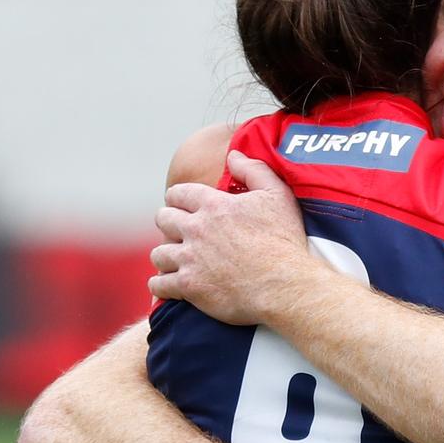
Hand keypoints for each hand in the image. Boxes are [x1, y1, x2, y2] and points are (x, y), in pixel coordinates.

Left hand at [149, 151, 308, 322]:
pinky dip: (161, 284)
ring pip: (159, 253)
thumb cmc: (284, 240)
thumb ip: (254, 170)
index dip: (178, 198)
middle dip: (168, 223)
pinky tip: (168, 285)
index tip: (181, 204)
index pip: (178, 193)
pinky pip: (159, 284)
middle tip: (179, 231)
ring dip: (166, 255)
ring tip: (175, 260)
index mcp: (214, 204)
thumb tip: (233, 155)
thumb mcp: (278, 195)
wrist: (284, 285)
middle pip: (163, 219)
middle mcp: (196, 229)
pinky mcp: (189, 287)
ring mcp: (190, 259)